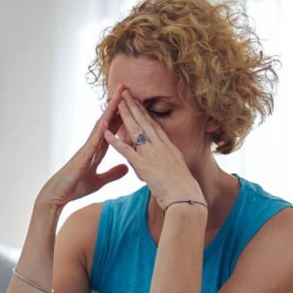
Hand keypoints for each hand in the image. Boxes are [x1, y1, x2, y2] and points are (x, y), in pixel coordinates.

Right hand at [36, 84, 129, 209]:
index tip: (130, 101)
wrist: (57, 196)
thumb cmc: (74, 187)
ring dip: (110, 110)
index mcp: (97, 150)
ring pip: (100, 125)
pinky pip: (93, 142)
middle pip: (107, 121)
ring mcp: (86, 149)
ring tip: (118, 95)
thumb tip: (126, 167)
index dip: (121, 115)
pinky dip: (100, 130)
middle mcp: (92, 145)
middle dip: (116, 105)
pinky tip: (107, 120)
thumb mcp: (99, 181)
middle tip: (125, 87)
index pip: (112, 128)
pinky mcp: (82, 157)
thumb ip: (112, 174)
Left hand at [104, 90, 204, 210]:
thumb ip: (169, 163)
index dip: (145, 112)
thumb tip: (166, 161)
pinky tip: (106, 133)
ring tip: (116, 102)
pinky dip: (116, 141)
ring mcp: (153, 155)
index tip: (137, 101)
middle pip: (145, 122)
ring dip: (125, 116)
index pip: (154, 125)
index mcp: (169, 148)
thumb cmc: (184, 190)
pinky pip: (127, 151)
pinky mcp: (144, 166)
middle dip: (134, 106)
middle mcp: (161, 147)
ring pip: (136, 131)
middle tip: (125, 93)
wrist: (186, 200)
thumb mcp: (178, 171)